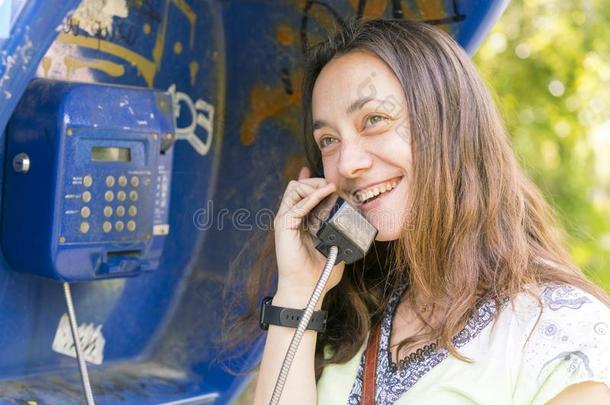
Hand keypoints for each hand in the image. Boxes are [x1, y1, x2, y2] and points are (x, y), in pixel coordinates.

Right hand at [273, 166, 345, 300]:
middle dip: (316, 182)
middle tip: (332, 187)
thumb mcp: (335, 245)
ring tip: (329, 189)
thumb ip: (339, 231)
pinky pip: (297, 203)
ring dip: (313, 185)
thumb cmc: (320, 271)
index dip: (313, 182)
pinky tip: (326, 193)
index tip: (329, 181)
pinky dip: (312, 196)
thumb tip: (352, 220)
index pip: (302, 192)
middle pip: (298, 186)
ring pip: (294, 188)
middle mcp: (290, 218)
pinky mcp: (284, 226)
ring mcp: (285, 220)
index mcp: (299, 221)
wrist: (307, 289)